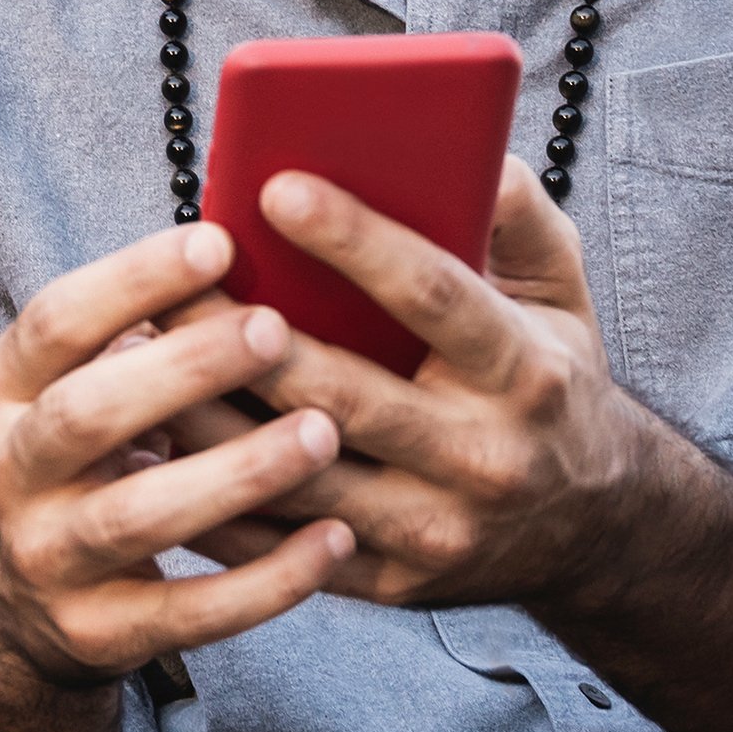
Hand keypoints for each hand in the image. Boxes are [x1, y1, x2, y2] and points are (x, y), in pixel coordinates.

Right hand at [0, 222, 357, 688]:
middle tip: (276, 329)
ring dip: (235, 473)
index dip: (133, 280)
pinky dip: (263, 581)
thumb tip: (254, 240)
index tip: (221, 241)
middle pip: (87, 414)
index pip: (57, 321)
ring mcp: (48, 556)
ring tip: (322, 433)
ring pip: (138, 516)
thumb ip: (140, 330)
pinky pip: (187, 612)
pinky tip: (332, 541)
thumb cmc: (87, 454)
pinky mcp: (98, 632)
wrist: (21, 606)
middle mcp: (10, 469)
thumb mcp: (80, 384)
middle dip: (183, 370)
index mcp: (4, 389)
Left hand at [181, 158, 663, 610]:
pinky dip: (213, 498)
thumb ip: (519, 217)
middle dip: (244, 337)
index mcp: (524, 370)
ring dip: (208, 419)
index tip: (274, 185)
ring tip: (136, 360)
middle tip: (165, 280)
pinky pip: (283, 544)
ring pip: (296, 473)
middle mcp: (483, 455)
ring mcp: (435, 528)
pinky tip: (154, 447)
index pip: (432, 294)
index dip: (354, 239)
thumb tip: (466, 150)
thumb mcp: (562, 294)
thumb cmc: (550, 381)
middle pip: (343, 391)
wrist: (596, 531)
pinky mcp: (394, 581)